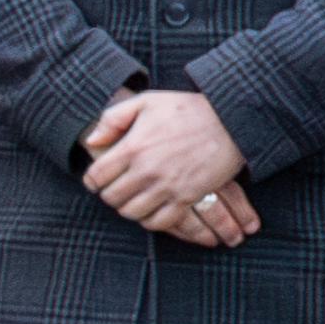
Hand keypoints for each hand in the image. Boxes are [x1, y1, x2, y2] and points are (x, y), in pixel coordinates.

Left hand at [84, 89, 254, 244]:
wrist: (232, 120)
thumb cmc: (187, 109)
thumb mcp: (146, 101)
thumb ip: (113, 119)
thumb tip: (92, 140)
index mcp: (133, 147)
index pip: (96, 177)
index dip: (92, 180)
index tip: (97, 179)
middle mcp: (147, 170)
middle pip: (112, 198)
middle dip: (110, 194)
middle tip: (116, 188)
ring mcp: (168, 186)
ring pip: (132, 213)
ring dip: (129, 208)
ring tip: (133, 198)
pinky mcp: (188, 197)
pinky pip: (161, 222)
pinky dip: (151, 219)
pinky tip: (152, 209)